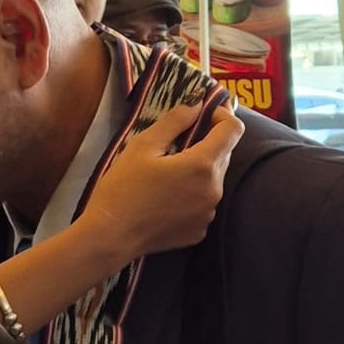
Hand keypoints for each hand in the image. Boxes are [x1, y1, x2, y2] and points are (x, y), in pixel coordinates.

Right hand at [82, 101, 242, 266]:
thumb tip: (196, 106)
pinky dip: (193, 195)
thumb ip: (173, 121)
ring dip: (200, 170)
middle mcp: (214, 190)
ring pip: (214, 180)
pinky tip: (168, 197)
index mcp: (203, 165)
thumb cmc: (122, 188)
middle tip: (180, 141)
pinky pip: (204, 204)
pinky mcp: (199, 231)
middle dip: (208, 143)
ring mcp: (208, 214)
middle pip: (224, 155)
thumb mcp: (142, 146)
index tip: (206, 113)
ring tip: (169, 173)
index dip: (223, 115)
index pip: (233, 130)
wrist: (110, 237)